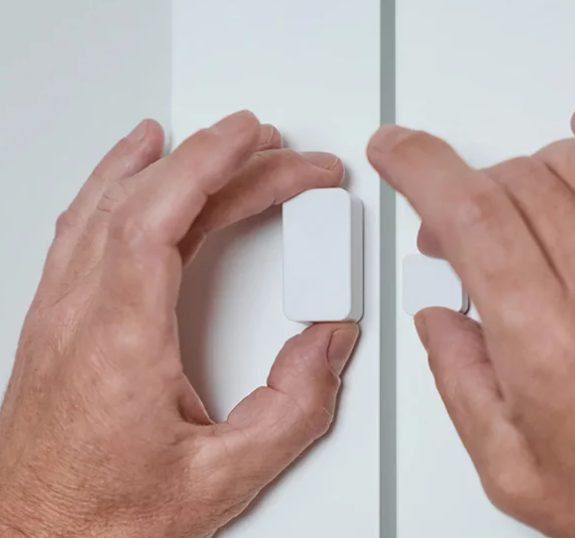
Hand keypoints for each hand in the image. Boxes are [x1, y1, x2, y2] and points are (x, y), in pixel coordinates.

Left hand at [0, 111, 358, 536]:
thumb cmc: (105, 518)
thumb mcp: (224, 476)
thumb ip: (294, 406)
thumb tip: (329, 342)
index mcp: (118, 341)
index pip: (159, 217)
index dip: (211, 162)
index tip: (257, 140)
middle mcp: (78, 315)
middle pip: (149, 201)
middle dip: (222, 162)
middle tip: (281, 156)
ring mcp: (59, 313)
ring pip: (107, 203)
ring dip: (167, 160)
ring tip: (218, 140)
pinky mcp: (57, 320)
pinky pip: (84, 227)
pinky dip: (116, 182)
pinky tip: (133, 170)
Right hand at [368, 105, 574, 537]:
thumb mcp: (514, 468)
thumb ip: (460, 383)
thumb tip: (439, 321)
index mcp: (548, 340)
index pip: (470, 214)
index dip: (419, 167)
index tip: (397, 151)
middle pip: (523, 182)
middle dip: (468, 188)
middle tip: (455, 225)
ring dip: (536, 164)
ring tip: (517, 194)